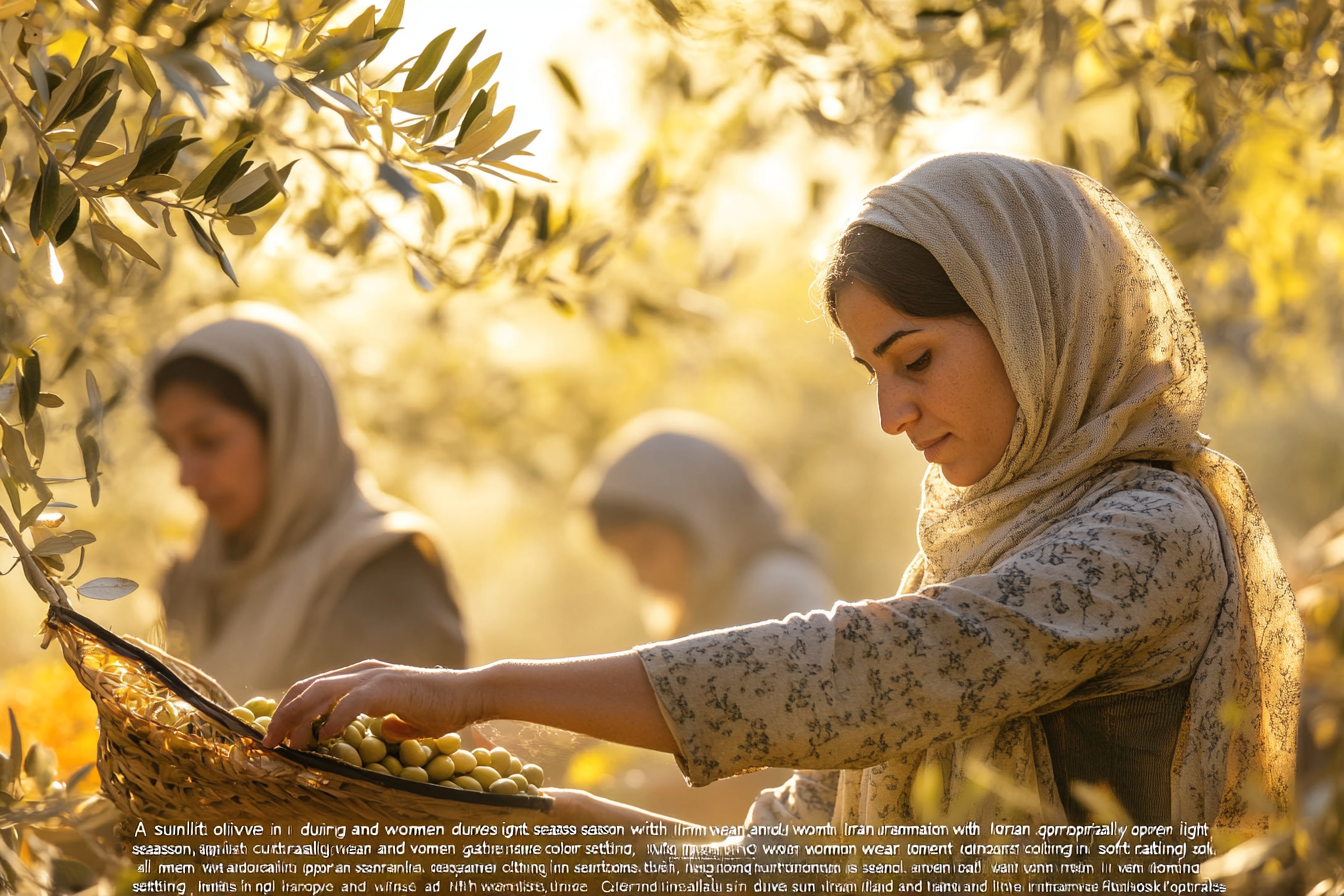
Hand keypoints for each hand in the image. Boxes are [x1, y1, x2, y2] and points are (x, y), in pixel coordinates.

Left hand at [262, 659, 482, 749]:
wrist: (471, 695)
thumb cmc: (443, 708)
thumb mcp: (408, 718)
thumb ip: (391, 722)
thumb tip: (383, 731)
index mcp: (361, 677)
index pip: (312, 688)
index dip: (289, 711)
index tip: (275, 737)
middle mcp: (361, 672)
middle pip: (306, 688)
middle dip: (282, 716)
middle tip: (267, 744)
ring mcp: (373, 677)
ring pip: (320, 692)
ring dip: (299, 719)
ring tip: (290, 744)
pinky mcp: (388, 687)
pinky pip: (350, 701)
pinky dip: (333, 719)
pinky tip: (325, 737)